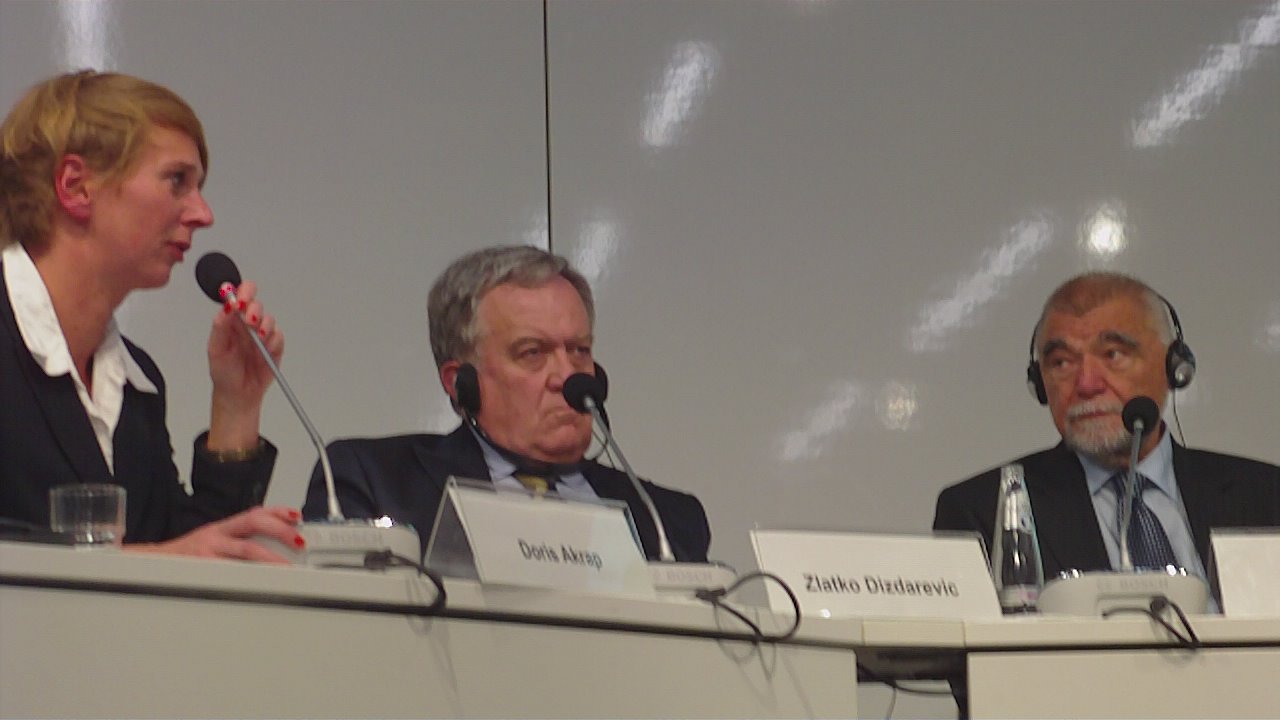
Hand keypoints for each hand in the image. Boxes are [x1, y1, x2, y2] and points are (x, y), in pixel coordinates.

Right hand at [125, 506, 304, 562]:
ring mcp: (208, 552)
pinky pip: (229, 573)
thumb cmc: (183, 560)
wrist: (149, 568)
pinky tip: (260, 584)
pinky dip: (247, 578)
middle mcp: (215, 535)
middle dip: (280, 531)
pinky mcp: (201, 569)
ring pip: (245, 550)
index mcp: (220, 529)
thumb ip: (235, 544)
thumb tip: (270, 550)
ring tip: (287, 567)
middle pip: (253, 525)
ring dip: (270, 558)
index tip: (296, 516)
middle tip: (299, 542)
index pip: (253, 514)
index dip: (276, 512)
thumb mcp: (210, 545)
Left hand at [206, 280, 283, 449]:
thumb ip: (220, 326)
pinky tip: (266, 350)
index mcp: (231, 321)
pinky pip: (279, 336)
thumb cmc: (224, 373)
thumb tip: (226, 307)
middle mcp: (247, 325)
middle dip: (254, 309)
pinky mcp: (275, 346)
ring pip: (269, 318)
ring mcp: (262, 335)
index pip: (238, 297)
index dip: (241, 292)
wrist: (238, 395)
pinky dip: (274, 341)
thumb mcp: (215, 349)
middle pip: (256, 303)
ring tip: (259, 337)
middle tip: (250, 319)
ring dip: (265, 325)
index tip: (240, 300)